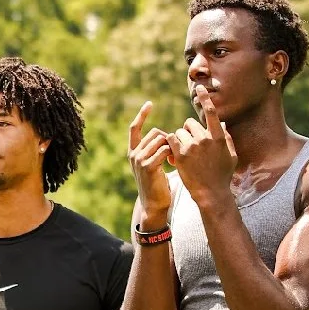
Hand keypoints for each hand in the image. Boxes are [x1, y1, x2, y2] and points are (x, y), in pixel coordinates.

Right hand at [127, 101, 172, 220]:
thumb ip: (156, 150)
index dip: (142, 115)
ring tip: (175, 159)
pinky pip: (163, 150)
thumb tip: (167, 136)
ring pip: (160, 140)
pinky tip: (174, 163)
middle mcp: (133, 154)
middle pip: (154, 133)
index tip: (149, 104)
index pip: (134, 128)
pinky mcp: (148, 166)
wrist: (154, 205)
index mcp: (133, 152)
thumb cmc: (158, 184)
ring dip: (172, 147)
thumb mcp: (154, 164)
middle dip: (168, 139)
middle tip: (174, 152)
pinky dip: (172, 154)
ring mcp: (139, 160)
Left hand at [166, 85, 236, 204]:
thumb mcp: (230, 156)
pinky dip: (171, 144)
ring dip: (179, 140)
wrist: (211, 193)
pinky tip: (176, 155)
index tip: (199, 88)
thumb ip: (226, 138)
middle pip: (190, 123)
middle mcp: (205, 139)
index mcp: (218, 137)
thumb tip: (222, 124)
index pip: (211, 113)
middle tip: (190, 146)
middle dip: (188, 132)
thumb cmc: (223, 175)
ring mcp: (192, 146)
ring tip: (184, 154)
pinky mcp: (181, 155)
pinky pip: (171, 139)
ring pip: (179, 132)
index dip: (205, 99)